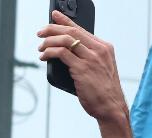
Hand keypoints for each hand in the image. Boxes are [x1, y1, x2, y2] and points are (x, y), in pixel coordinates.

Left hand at [37, 10, 127, 124]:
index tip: (54, 15)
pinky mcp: (82, 69)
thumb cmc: (103, 92)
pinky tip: (44, 57)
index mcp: (104, 48)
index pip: (81, 29)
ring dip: (48, 41)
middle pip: (72, 32)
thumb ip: (87, 58)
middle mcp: (99, 50)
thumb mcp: (99, 69)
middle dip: (53, 29)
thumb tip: (65, 52)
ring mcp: (91, 59)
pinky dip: (50, 52)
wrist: (111, 107)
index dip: (65, 21)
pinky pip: (62, 54)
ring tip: (40, 47)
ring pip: (65, 40)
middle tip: (40, 32)